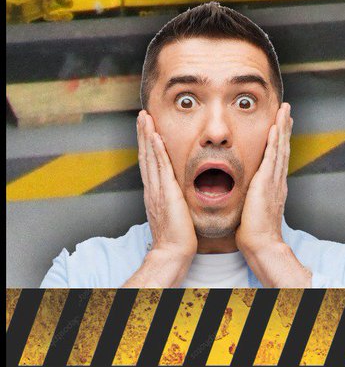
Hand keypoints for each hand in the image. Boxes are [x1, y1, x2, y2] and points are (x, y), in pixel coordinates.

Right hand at [125, 112, 196, 285]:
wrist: (173, 252)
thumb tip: (179, 187)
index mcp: (155, 192)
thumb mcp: (175, 209)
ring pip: (150, 156)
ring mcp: (157, 190)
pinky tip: (155, 135)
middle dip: (144, 133)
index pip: (150, 162)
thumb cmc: (178, 235)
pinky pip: (160, 166)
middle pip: (146, 155)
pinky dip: (156, 150)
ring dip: (147, 135)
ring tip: (145, 117)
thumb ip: (175, 196)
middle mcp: (153, 188)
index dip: (147, 143)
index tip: (147, 126)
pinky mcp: (165, 192)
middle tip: (142, 114)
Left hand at [236, 104, 309, 286]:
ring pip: (280, 147)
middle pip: (283, 147)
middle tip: (287, 110)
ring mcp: (274, 180)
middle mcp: (277, 180)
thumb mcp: (254, 211)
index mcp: (274, 187)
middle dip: (285, 128)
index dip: (280, 140)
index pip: (278, 158)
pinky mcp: (267, 181)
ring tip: (284, 110)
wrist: (261, 244)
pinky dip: (275, 140)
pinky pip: (272, 155)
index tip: (281, 125)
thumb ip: (252, 199)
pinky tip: (275, 127)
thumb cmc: (254, 234)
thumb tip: (246, 196)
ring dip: (282, 127)